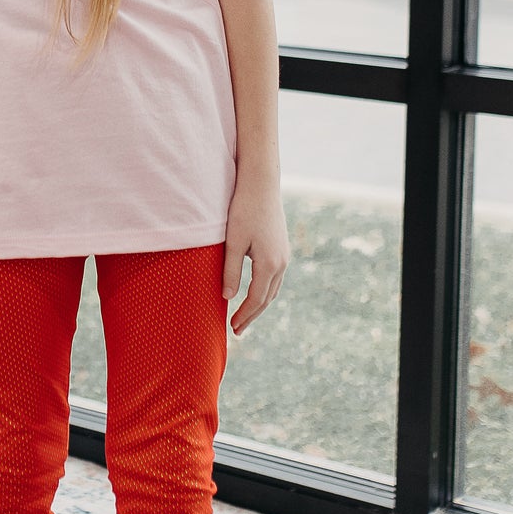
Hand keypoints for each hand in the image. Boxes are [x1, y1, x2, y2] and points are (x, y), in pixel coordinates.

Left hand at [223, 179, 289, 334]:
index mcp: (270, 264)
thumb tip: (227, 297)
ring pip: (273, 288)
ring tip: (244, 315)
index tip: (232, 328)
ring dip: (259, 304)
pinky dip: (265, 290)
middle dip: (252, 315)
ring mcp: (284, 255)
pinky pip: (275, 277)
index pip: (256, 299)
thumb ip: (230, 271)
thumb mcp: (232, 242)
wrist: (261, 184)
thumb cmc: (243, 210)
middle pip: (267, 298)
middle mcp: (282, 263)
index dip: (244, 315)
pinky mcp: (282, 247)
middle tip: (237, 330)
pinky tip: (254, 291)